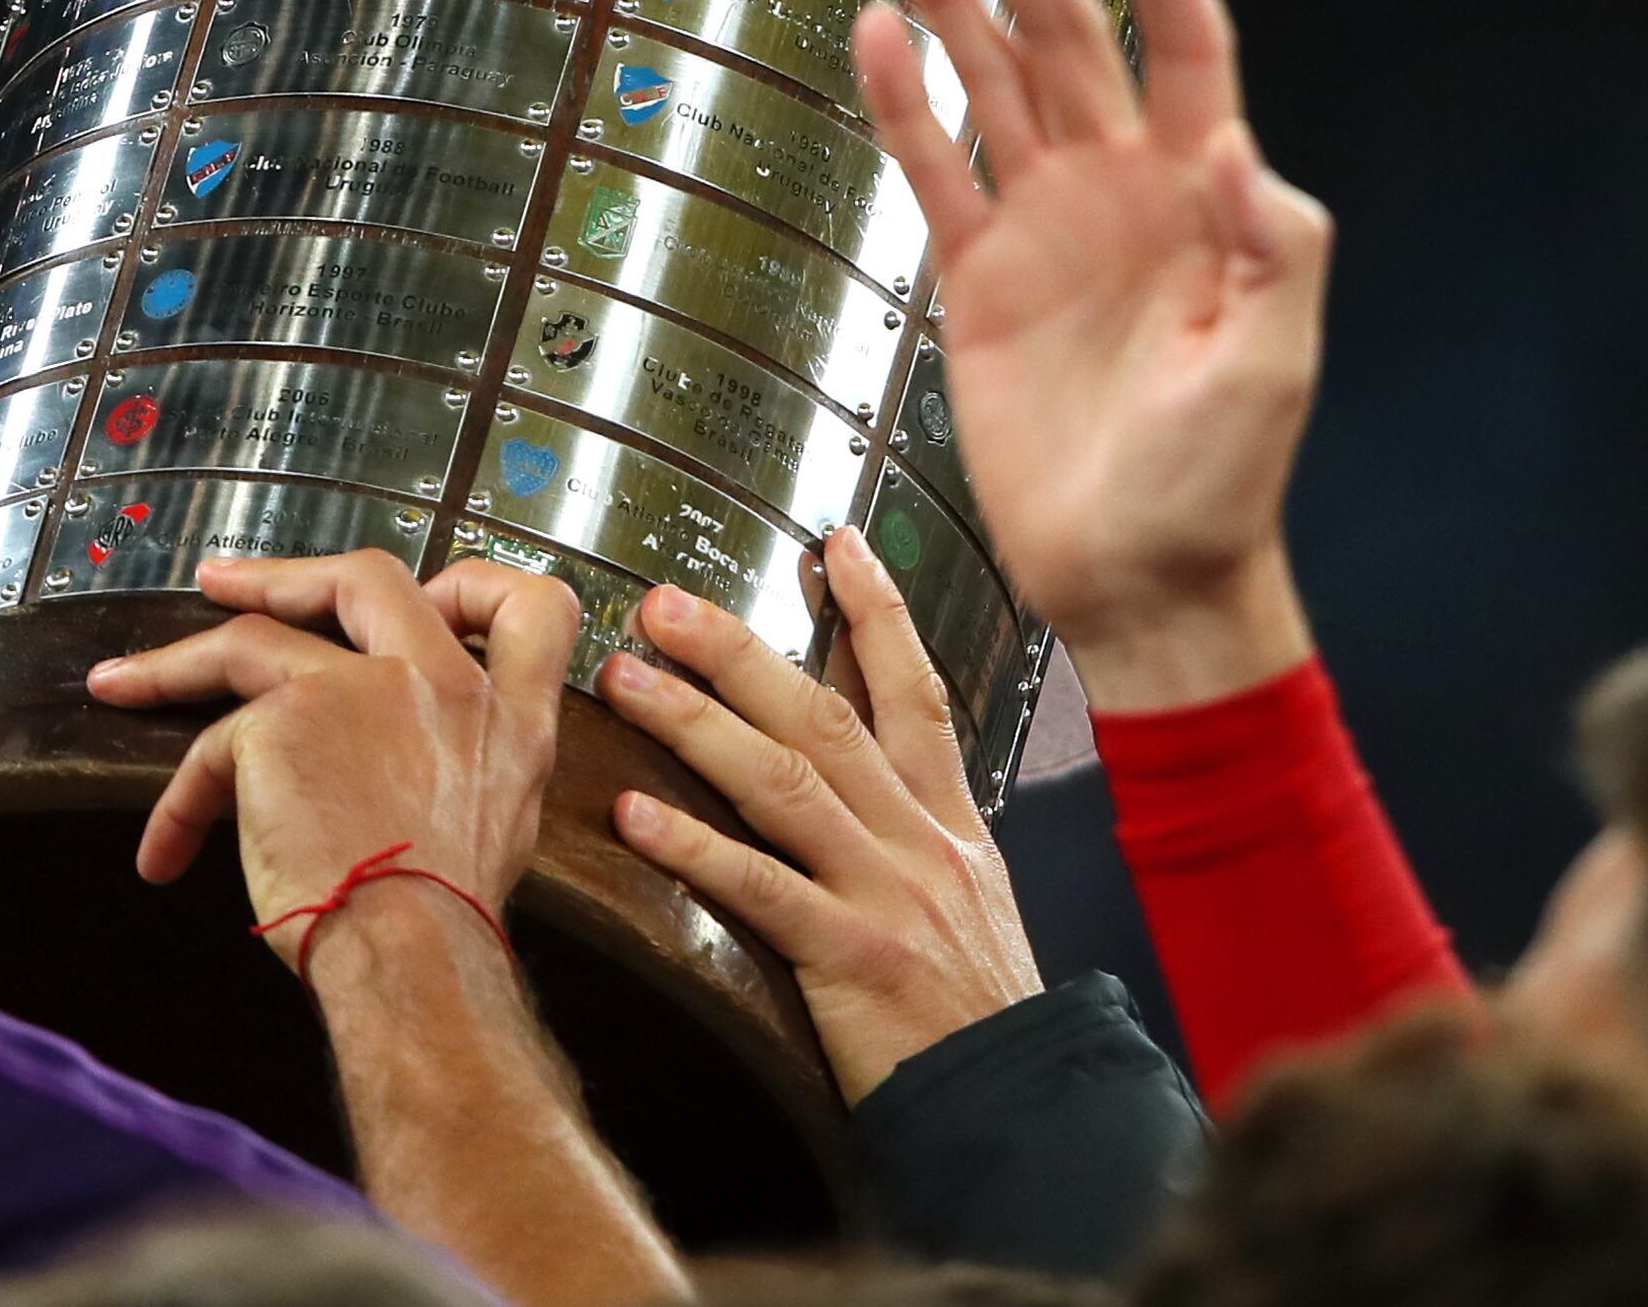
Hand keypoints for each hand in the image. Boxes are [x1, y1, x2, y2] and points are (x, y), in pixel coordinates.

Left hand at [94, 555, 679, 1306]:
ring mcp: (358, 688)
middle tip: (228, 584)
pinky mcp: (283, 720)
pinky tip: (162, 855)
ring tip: (125, 680)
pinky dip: (180, 805)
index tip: (428, 596)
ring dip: (182, 658)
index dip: (476, 587)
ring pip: (253, 641)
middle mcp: (440, 682)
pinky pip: (211, 749)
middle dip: (291, 575)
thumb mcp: (502, 829)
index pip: (530, 605)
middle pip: (368, 579)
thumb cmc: (449, 925)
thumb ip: (471, 771)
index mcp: (509, 716)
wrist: (412, 953)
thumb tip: (419, 769)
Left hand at [595, 525, 1039, 1099]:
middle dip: (741, 651)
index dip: (877, 611)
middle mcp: (918, 839)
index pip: (915, 691)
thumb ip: (919, 837)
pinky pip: (761, 889)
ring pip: (785, 781)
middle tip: (666, 604)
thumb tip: (868, 785)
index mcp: (950, 822)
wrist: (1022, 1103)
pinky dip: (695, 847)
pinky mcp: (852, 957)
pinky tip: (635, 816)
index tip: (836, 543)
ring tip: (626, 682)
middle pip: (826, 716)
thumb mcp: (971, 901)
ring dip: (697, 723)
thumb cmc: (982, 1013)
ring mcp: (886, 893)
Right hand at [855, 0, 1329, 710]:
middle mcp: (1121, 187)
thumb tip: (1245, 148)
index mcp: (1204, 193)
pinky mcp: (978, 280)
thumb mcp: (1273, 366)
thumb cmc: (1223, 480)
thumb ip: (1273, 252)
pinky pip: (935, 174)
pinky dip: (903, 106)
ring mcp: (1045, 226)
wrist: (1141, 581)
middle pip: (1067, 37)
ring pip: (989, 84)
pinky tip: (873, 34)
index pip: (1184, 46)